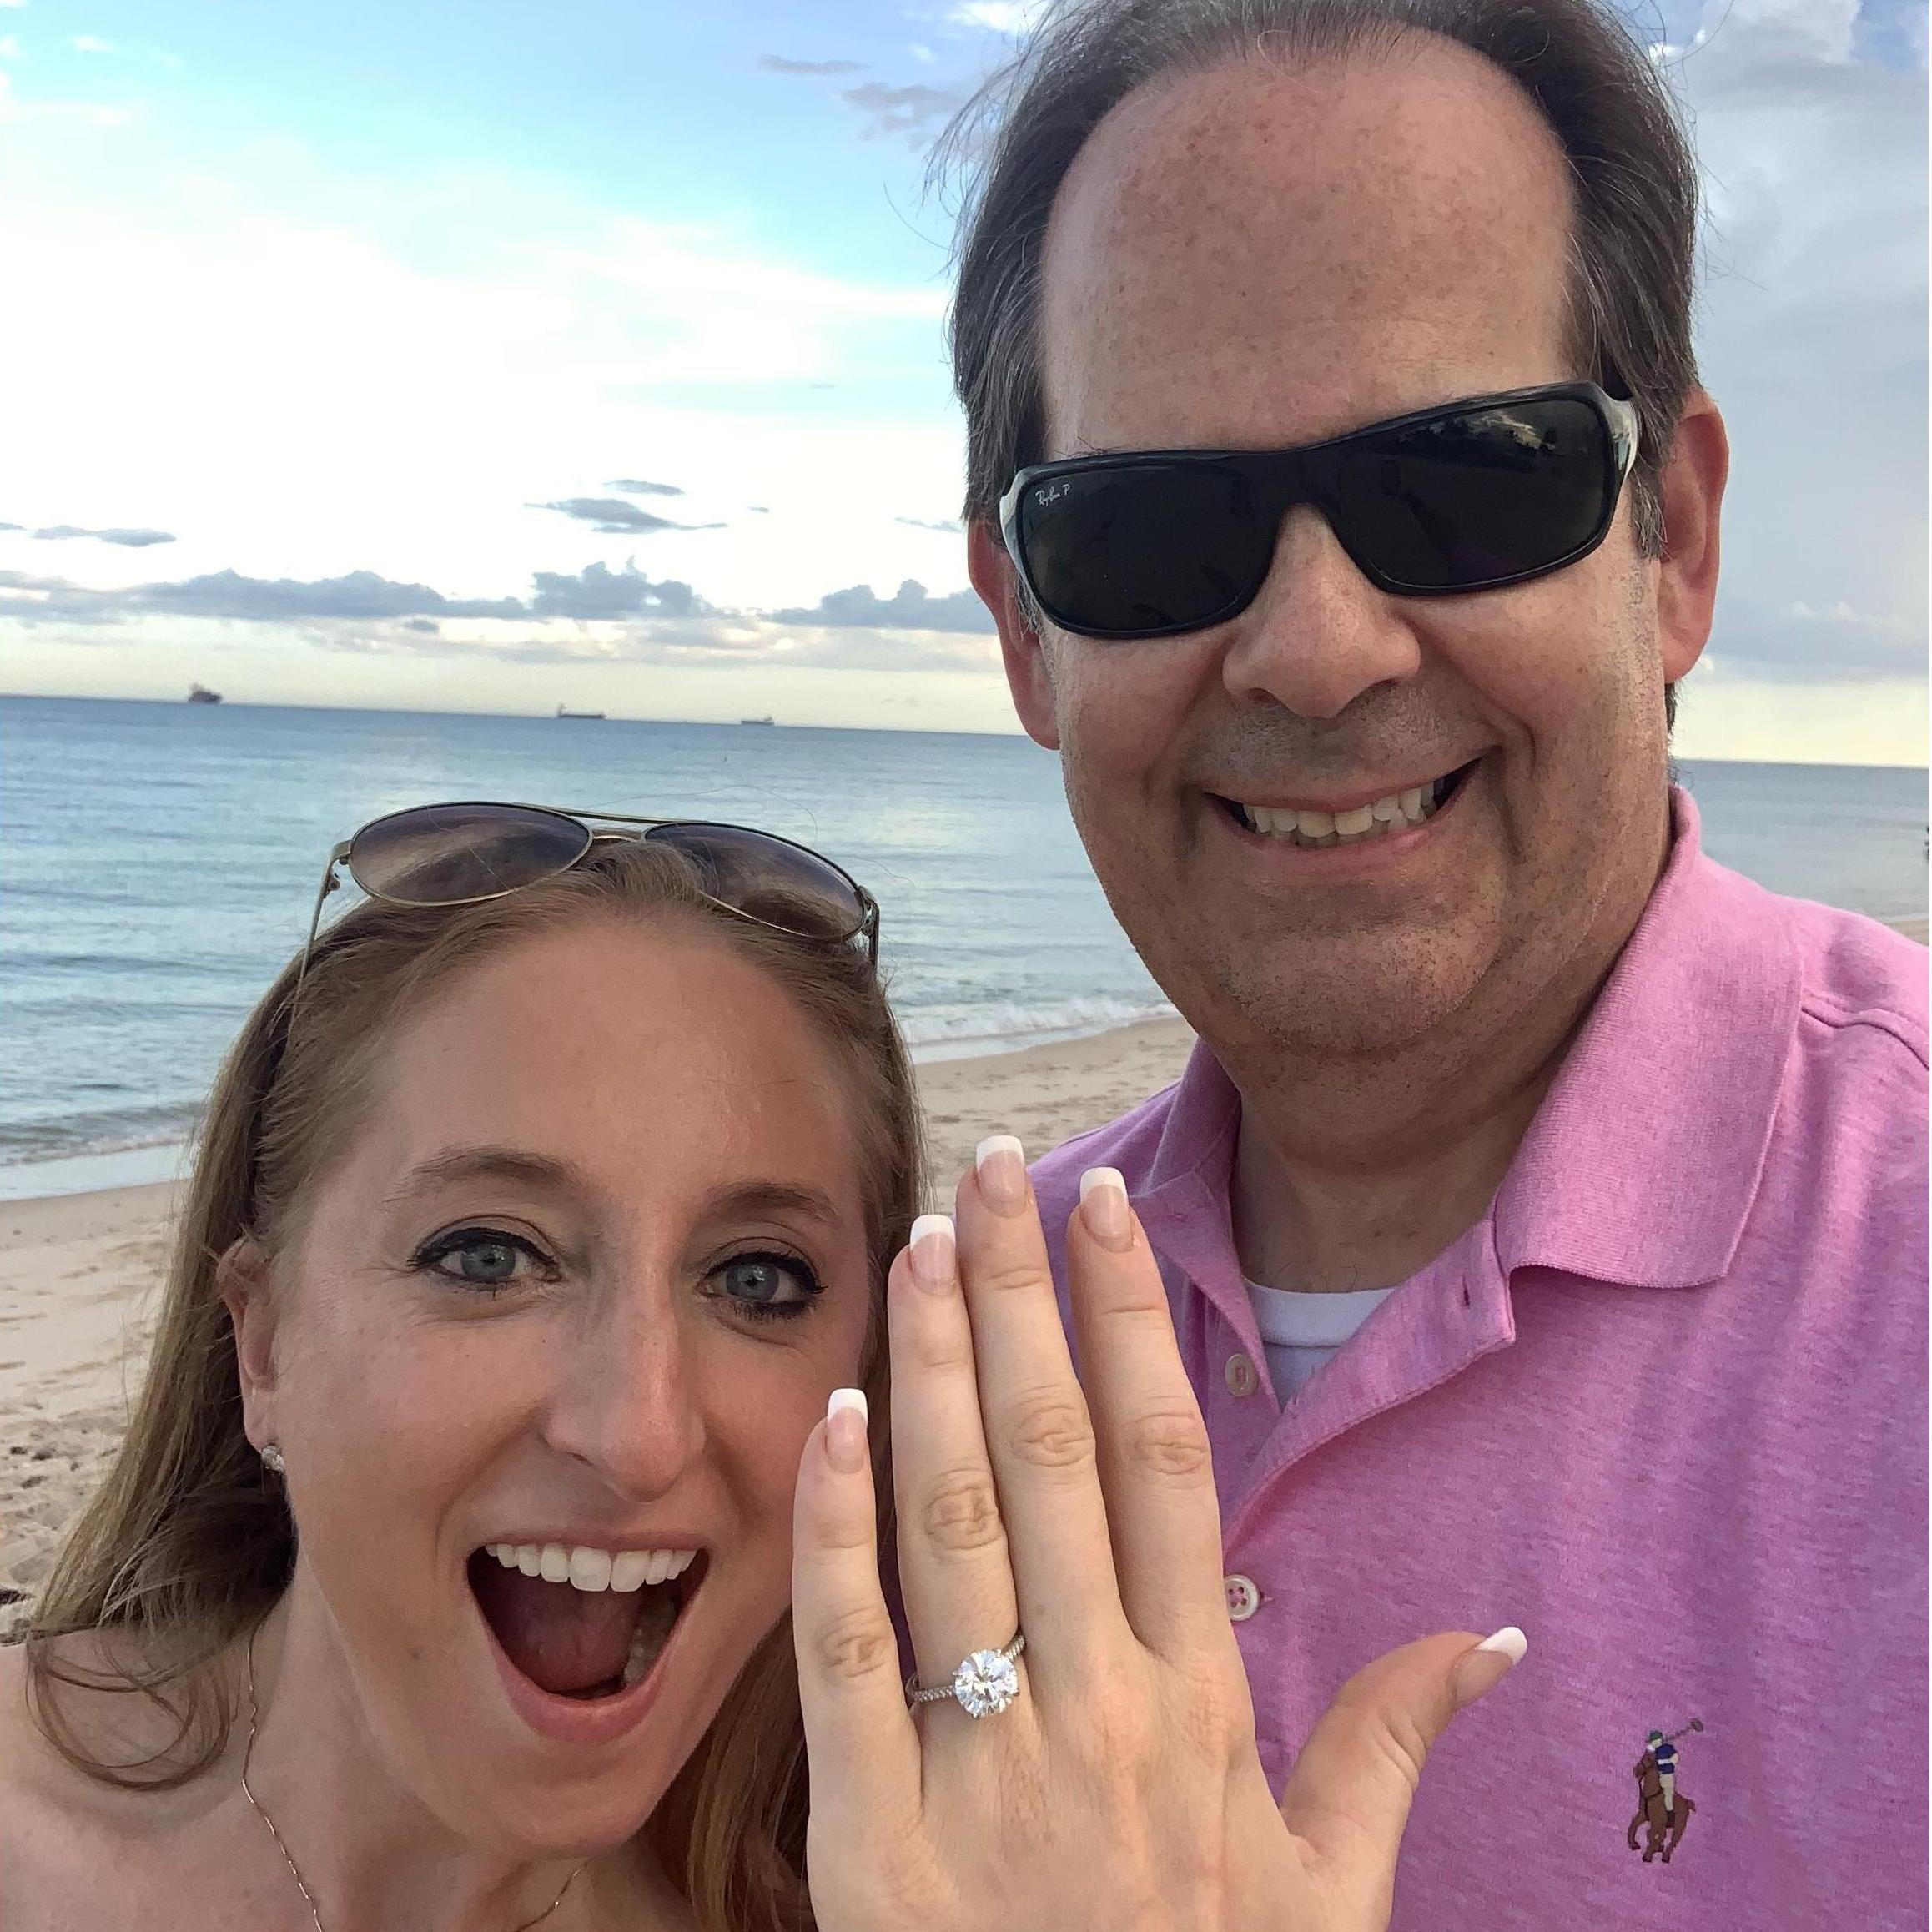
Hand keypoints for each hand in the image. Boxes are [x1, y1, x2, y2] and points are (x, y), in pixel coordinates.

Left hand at [791, 1141, 1523, 1930]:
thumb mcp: (1326, 1897)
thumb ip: (1388, 1752)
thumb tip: (1490, 1641)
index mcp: (1199, 1708)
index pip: (1169, 1464)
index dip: (1135, 1324)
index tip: (1113, 1209)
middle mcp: (1097, 1710)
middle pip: (1053, 1455)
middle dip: (1020, 1294)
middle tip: (991, 1165)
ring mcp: (982, 1767)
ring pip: (954, 1522)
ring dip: (932, 1368)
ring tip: (922, 1243)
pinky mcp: (873, 1841)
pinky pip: (849, 1656)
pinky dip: (838, 1529)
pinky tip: (829, 1413)